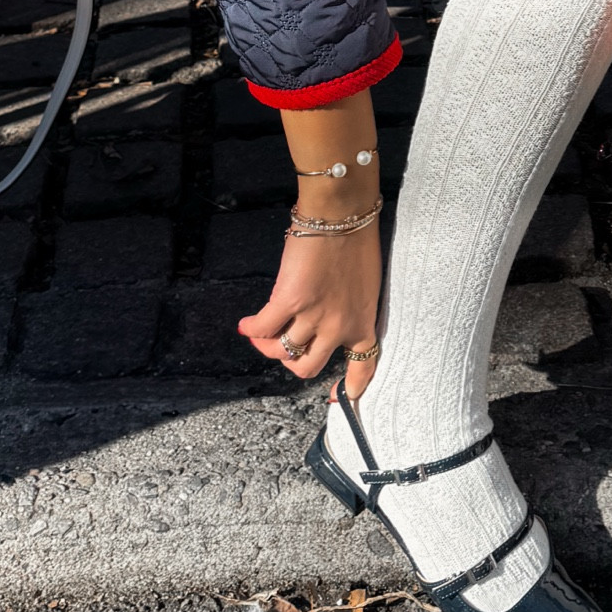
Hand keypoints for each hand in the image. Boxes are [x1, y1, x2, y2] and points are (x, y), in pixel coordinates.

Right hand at [238, 222, 381, 396]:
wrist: (341, 215)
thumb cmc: (357, 239)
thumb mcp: (365, 283)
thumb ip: (347, 306)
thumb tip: (320, 317)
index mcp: (363, 322)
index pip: (362, 367)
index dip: (348, 389)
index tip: (337, 397)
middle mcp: (339, 327)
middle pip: (308, 367)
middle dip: (292, 362)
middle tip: (283, 347)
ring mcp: (313, 317)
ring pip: (281, 351)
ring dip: (266, 346)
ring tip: (259, 334)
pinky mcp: (289, 301)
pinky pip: (262, 328)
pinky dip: (251, 328)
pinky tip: (246, 323)